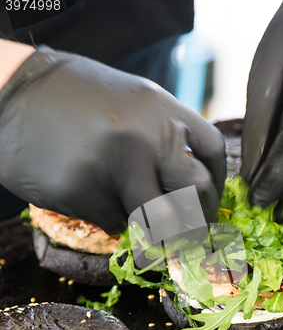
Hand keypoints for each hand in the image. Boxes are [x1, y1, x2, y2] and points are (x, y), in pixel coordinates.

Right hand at [0, 47, 225, 233]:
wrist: (8, 95)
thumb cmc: (77, 101)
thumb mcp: (132, 103)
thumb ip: (165, 138)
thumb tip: (194, 187)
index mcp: (162, 110)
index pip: (213, 154)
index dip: (216, 184)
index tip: (209, 203)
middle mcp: (146, 136)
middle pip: (196, 193)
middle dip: (196, 220)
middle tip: (188, 234)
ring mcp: (115, 165)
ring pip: (159, 219)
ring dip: (154, 227)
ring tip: (137, 216)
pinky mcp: (83, 192)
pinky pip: (116, 224)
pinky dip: (113, 219)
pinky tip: (96, 198)